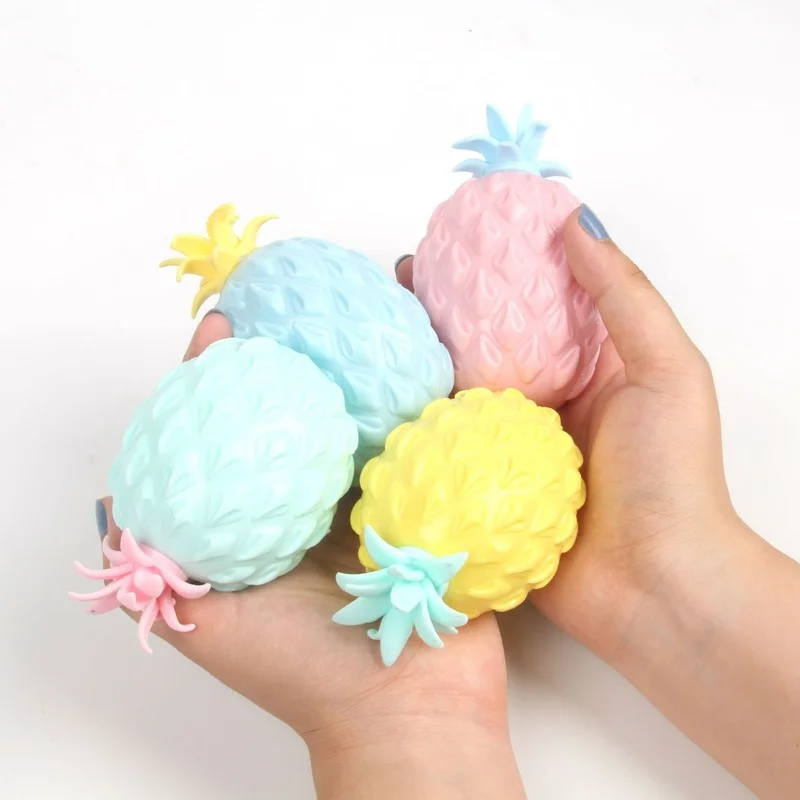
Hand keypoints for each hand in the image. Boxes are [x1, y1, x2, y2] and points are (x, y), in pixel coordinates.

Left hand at [91, 311, 524, 799]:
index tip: (223, 325)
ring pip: (373, 406)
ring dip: (367, 355)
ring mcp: (387, 492)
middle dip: (301, 349)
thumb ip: (155, 564)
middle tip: (293, 297)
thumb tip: (107, 500)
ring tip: (361, 297)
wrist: (409, 713)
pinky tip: (421, 339)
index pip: (240, 428)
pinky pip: (433, 428)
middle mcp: (325, 496)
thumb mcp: (207, 623)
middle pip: (307, 405)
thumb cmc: (303, 672)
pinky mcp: (440, 495)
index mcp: (271, 514)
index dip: (224, 374)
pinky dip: (429, 383)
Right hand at [398, 209, 737, 656]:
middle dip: (442, 307)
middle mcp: (543, 399)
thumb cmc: (671, 476)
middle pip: (484, 340)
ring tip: (376, 330)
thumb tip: (573, 221)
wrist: (656, 587)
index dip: (496, 266)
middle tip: (397, 280)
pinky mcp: (483, 488)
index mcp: (587, 365)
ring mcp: (508, 445)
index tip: (456, 238)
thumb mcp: (667, 370)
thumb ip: (623, 297)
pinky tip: (378, 400)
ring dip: (418, 360)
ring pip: (455, 389)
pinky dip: (413, 423)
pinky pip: (443, 446)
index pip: (533, 301)